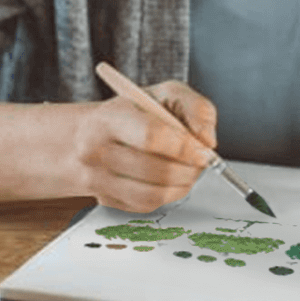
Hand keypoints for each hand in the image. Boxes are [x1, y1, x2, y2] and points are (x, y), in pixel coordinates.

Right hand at [70, 80, 217, 212]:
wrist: (92, 132)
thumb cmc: (135, 111)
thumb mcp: (167, 94)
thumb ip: (196, 108)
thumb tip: (208, 140)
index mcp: (108, 118)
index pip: (151, 136)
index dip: (184, 147)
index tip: (203, 150)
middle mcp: (94, 151)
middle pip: (156, 170)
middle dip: (190, 169)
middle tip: (202, 161)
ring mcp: (96, 180)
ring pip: (153, 194)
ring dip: (183, 185)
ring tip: (189, 170)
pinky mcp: (105, 200)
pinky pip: (147, 206)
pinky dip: (168, 195)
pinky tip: (172, 180)